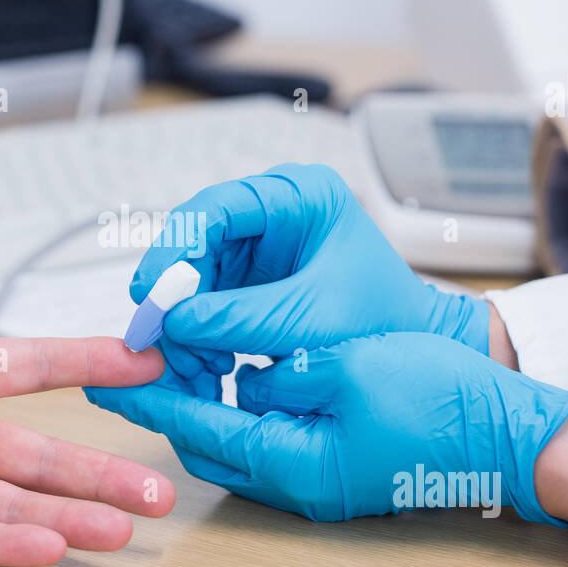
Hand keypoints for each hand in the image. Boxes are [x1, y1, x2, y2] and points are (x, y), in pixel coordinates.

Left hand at [87, 333, 567, 524]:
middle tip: (138, 359)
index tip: (109, 373)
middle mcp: (297, 482)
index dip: (151, 397)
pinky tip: (236, 372)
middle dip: (169, 401)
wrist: (504, 432)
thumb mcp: (350, 367)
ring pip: (234, 442)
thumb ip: (280, 375)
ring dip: (203, 402)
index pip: (200, 427)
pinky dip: (239, 407)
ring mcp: (315, 478)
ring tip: (180, 356)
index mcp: (295, 463)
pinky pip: (266, 438)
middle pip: (207, 443)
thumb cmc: (438, 399)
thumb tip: (239, 378)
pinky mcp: (332, 464)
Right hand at [131, 164, 489, 380]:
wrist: (415, 351)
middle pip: (195, 245)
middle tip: (156, 339)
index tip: (152, 290)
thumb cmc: (384, 322)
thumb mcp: (311, 319)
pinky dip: (196, 339)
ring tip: (189, 368)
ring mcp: (257, 249)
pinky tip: (205, 370)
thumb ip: (243, 318)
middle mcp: (270, 215)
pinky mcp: (248, 284)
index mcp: (298, 196)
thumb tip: (174, 323)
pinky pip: (203, 305)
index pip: (217, 208)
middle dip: (174, 296)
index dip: (176, 248)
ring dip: (182, 325)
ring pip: (192, 279)